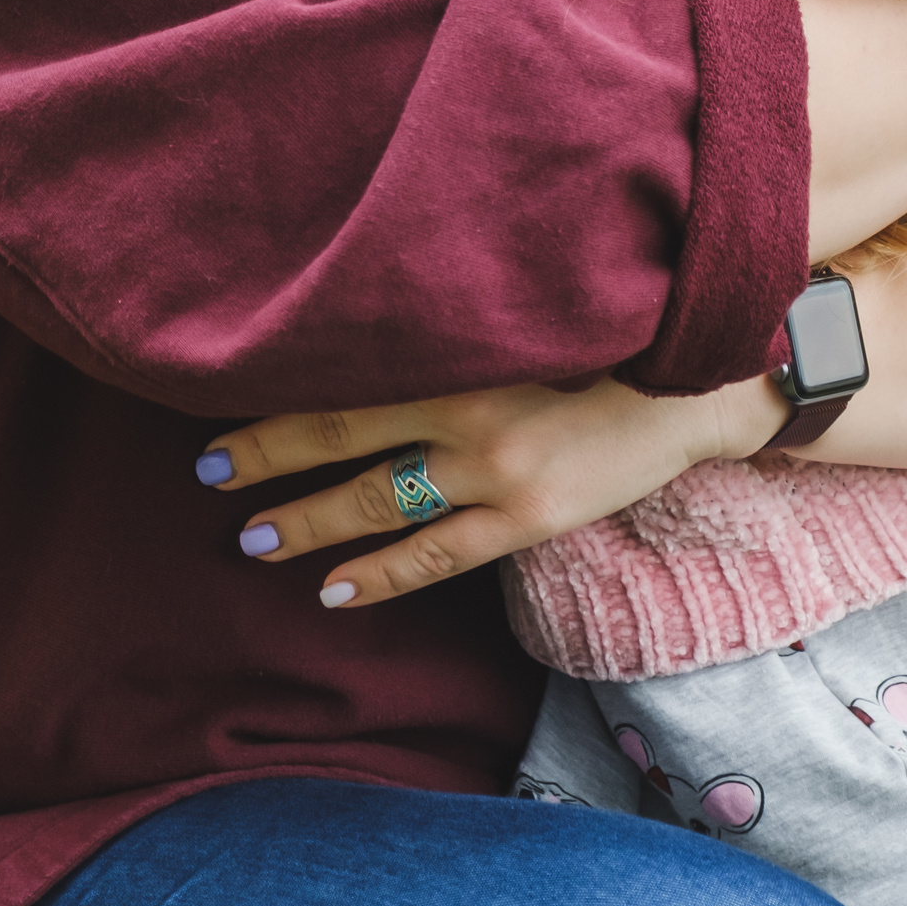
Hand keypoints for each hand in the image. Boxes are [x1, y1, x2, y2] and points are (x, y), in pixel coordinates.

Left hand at [193, 371, 787, 608]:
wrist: (698, 378)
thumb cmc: (609, 333)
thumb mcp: (526, 316)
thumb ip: (455, 329)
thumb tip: (372, 339)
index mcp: (464, 348)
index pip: (346, 375)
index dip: (279, 395)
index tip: (221, 403)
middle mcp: (470, 406)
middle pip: (342, 435)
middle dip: (267, 457)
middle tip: (208, 473)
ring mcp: (498, 468)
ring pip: (378, 502)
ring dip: (308, 521)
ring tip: (253, 537)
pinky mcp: (530, 516)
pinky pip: (437, 555)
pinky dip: (380, 575)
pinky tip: (333, 589)